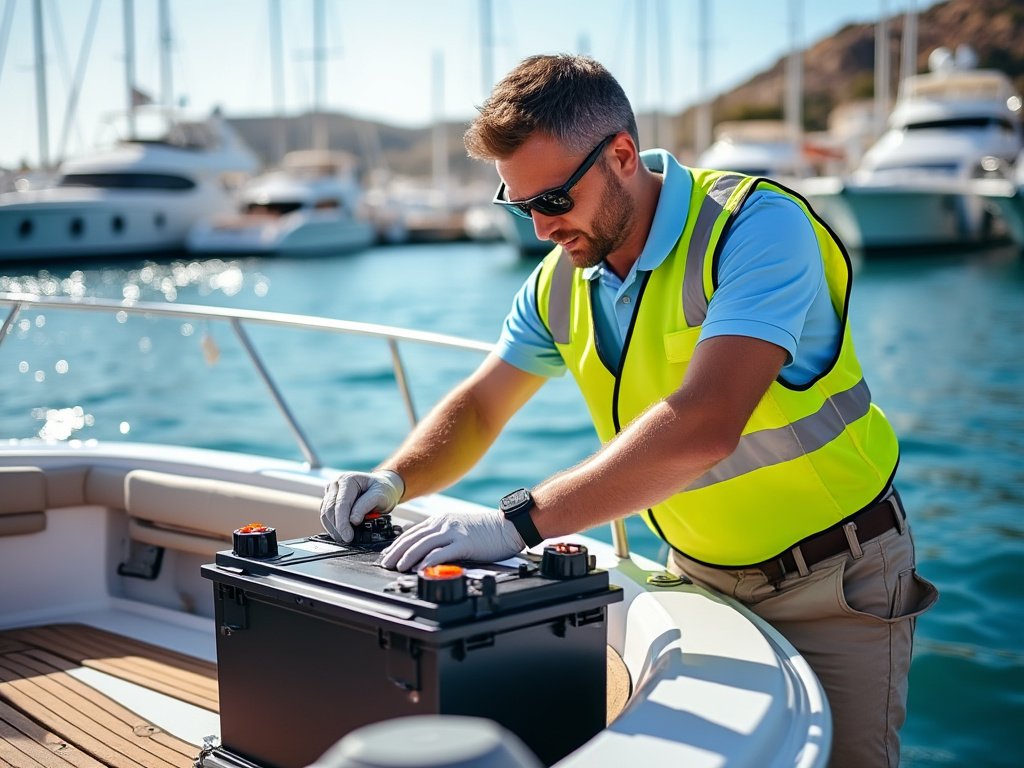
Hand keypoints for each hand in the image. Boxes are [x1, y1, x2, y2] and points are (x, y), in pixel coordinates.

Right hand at [320, 470, 403, 542]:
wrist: (382, 486)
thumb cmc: (382, 489)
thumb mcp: (380, 495)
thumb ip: (366, 506)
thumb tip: (353, 520)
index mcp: (348, 480)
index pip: (340, 504)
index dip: (342, 523)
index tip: (348, 537)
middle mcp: (336, 484)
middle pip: (329, 510)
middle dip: (337, 528)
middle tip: (348, 540)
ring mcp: (331, 491)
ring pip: (325, 514)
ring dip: (333, 528)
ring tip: (345, 538)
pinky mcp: (329, 500)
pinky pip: (326, 515)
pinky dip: (333, 526)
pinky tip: (341, 532)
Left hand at [380, 508, 524, 571]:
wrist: (508, 526)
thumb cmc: (488, 531)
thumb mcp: (459, 529)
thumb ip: (443, 537)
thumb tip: (427, 553)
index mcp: (442, 520)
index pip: (413, 532)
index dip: (398, 544)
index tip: (389, 554)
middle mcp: (445, 524)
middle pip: (414, 537)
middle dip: (397, 551)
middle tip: (386, 562)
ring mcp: (454, 532)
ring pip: (424, 544)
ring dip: (408, 556)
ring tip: (398, 566)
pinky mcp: (464, 543)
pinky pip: (442, 552)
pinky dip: (429, 561)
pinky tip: (421, 568)